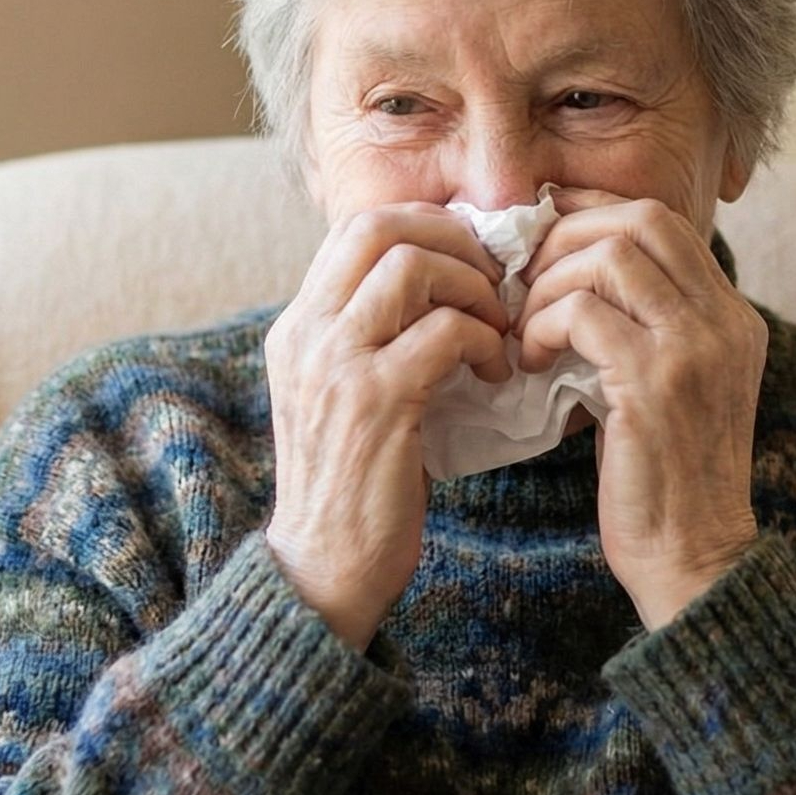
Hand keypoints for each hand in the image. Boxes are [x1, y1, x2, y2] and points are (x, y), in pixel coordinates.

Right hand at [263, 204, 513, 649]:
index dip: (426, 225)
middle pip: (380, 226)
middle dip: (453, 239)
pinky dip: (485, 341)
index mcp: (297, 326)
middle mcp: (306, 333)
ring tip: (498, 328)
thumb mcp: (341, 397)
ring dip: (473, 287)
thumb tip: (440, 290)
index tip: (472, 259)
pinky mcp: (375, 401)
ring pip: (413, 265)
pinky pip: (444, 332)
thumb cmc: (349, 487)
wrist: (321, 569)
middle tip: (495, 280)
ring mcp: (335, 363)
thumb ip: (371, 340)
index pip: (356, 227)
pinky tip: (496, 373)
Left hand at [516, 188, 766, 629]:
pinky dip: (542, 326)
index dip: (592, 213)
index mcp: (731, 317)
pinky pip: (582, 314)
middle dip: (565, 237)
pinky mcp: (656, 382)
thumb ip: (641, 328)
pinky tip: (529, 361)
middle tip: (522, 280)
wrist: (694, 561)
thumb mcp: (668, 388)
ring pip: (608, 256)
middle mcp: (724, 321)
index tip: (542, 238)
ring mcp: (696, 348)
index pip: (661, 220)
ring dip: (548, 283)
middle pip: (639, 219)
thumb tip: (566, 272)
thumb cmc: (664, 482)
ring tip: (524, 328)